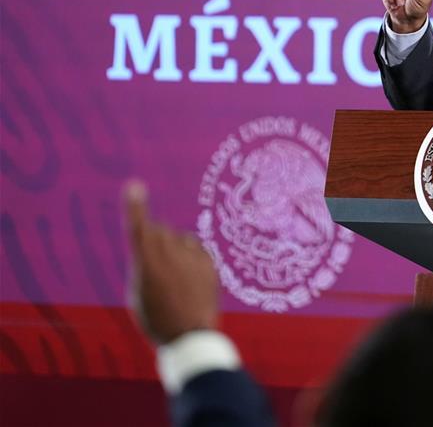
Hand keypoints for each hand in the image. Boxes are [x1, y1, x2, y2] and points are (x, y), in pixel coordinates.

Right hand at [124, 180, 218, 343]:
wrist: (190, 336)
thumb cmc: (156, 317)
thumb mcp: (139, 291)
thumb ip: (144, 262)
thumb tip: (154, 243)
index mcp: (146, 264)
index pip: (138, 228)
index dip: (135, 207)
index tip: (134, 185)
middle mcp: (169, 256)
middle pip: (159, 230)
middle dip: (155, 239)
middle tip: (157, 266)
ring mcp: (192, 258)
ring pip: (179, 238)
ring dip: (174, 248)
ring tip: (176, 277)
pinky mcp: (209, 263)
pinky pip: (196, 249)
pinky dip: (191, 257)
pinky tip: (190, 279)